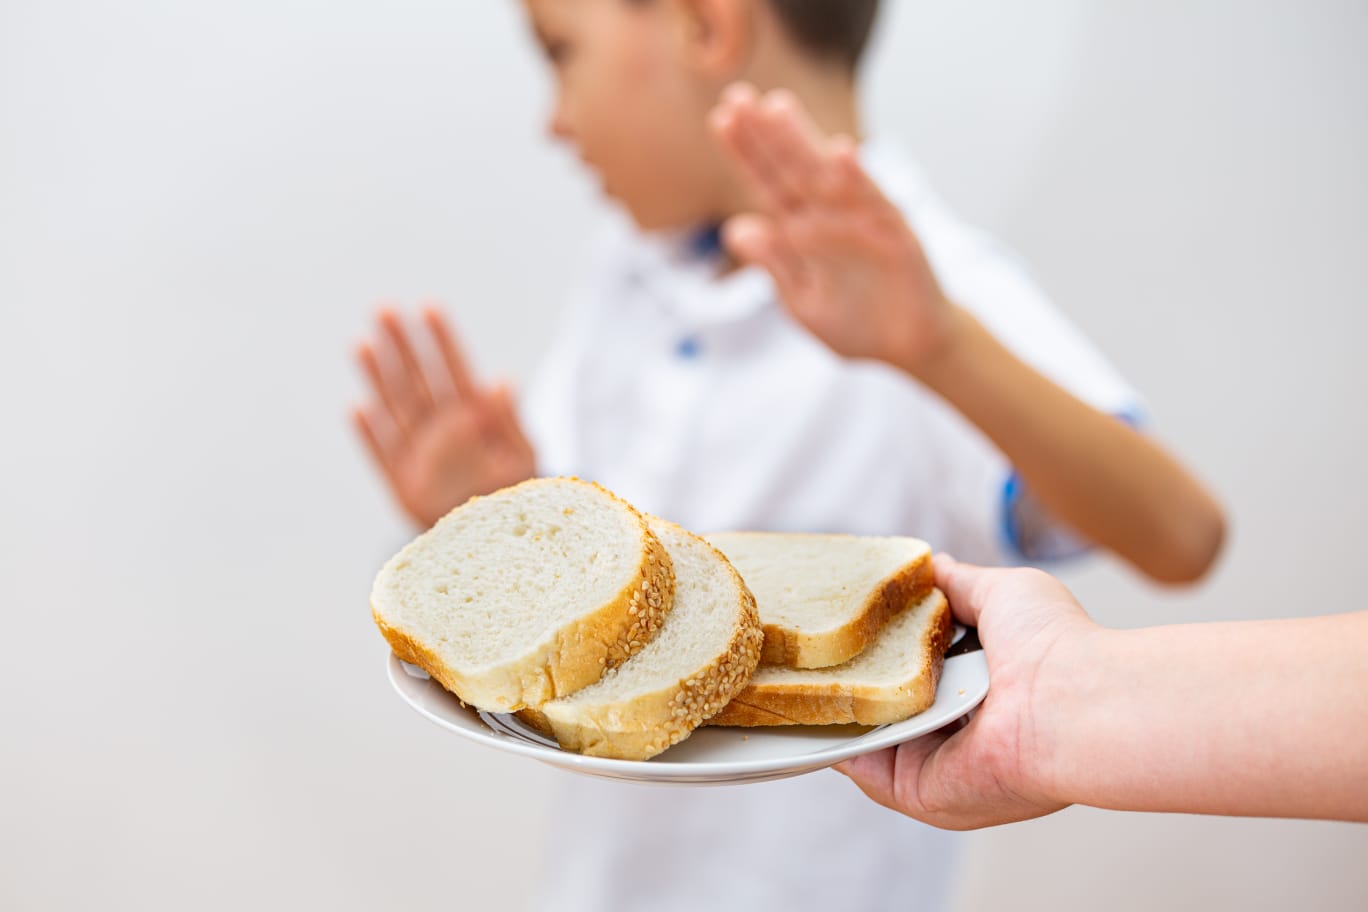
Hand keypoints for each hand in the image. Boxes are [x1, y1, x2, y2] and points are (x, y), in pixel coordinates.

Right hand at [352, 307, 535, 527]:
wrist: (501, 542)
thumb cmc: (516, 494)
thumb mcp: (524, 457)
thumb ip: (510, 422)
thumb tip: (499, 382)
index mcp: (472, 416)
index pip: (454, 370)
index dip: (442, 340)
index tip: (429, 307)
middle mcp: (440, 429)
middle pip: (417, 379)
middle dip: (402, 345)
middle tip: (384, 310)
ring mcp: (419, 453)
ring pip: (395, 407)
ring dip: (378, 377)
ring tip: (363, 344)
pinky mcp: (401, 483)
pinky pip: (383, 454)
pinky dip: (371, 434)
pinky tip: (358, 409)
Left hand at [709, 82, 960, 372]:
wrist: (908, 346)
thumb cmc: (854, 322)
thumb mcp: (802, 301)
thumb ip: (774, 264)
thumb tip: (734, 229)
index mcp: (799, 230)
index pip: (766, 183)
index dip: (745, 152)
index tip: (720, 119)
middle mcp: (828, 215)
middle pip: (792, 168)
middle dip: (766, 134)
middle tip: (738, 96)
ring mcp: (862, 219)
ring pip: (829, 176)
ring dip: (805, 142)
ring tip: (778, 109)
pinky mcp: (894, 233)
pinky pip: (874, 202)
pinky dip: (859, 178)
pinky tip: (841, 152)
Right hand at [834, 555, 1095, 829]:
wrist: (1073, 703)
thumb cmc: (1054, 644)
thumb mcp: (1003, 593)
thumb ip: (960, 584)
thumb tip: (929, 565)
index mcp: (981, 694)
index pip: (918, 673)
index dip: (882, 649)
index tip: (844, 623)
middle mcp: (958, 734)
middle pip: (885, 704)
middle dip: (848, 676)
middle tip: (808, 645)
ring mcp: (935, 764)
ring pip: (866, 734)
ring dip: (833, 704)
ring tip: (793, 667)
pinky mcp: (916, 789)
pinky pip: (861, 764)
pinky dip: (832, 738)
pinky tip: (812, 701)